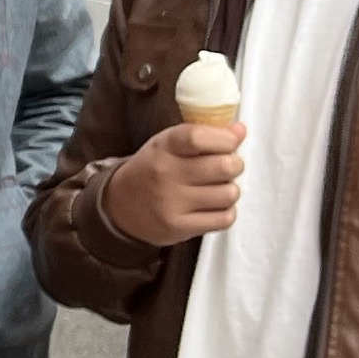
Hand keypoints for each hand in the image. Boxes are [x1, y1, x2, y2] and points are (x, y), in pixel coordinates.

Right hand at [99, 120, 246, 245]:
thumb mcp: (168, 144)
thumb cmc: (152, 170)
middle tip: (227, 166)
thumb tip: (239, 131)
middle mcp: (165, 173)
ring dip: (229, 190)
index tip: (232, 140)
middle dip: (234, 164)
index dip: (225, 138)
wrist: (119, 206)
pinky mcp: (178, 227)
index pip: (198, 136)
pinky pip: (224, 218)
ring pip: (229, 194)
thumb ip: (203, 135)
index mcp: (163, 147)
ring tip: (217, 188)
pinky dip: (225, 212)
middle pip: (224, 166)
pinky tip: (212, 206)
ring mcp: (171, 202)